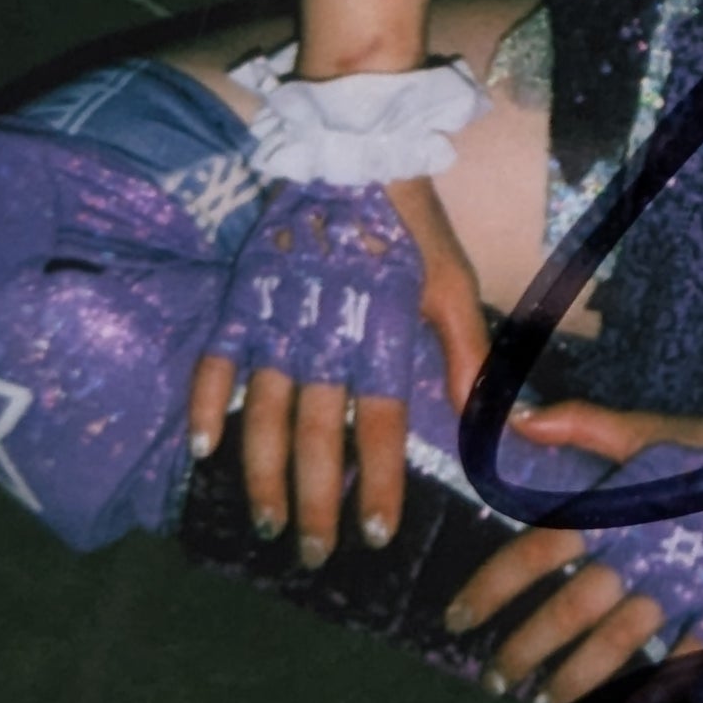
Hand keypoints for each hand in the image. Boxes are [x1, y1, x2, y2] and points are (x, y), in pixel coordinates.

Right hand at [187, 175, 488, 564]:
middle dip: (314, 501)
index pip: (377, 426)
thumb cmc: (408, 221)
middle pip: (313, 435)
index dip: (375, 483)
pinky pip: (216, 361)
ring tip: (265, 522)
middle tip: (314, 555)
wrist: (349, 147)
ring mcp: (276, 320)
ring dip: (260, 474)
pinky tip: (202, 451)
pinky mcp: (243, 297)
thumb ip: (467, 355)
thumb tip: (500, 422)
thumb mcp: (451, 281)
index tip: (375, 535)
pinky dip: (205, 405)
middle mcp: (323, 337)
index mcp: (378, 335)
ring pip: (261, 413)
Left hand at [446, 403, 702, 702]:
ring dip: (577, 676)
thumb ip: (581, 426)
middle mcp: (639, 552)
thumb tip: (518, 421)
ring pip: (619, 640)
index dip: (493, 587)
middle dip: (526, 647)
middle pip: (570, 609)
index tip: (458, 619)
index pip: (538, 552)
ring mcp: (683, 584)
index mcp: (614, 510)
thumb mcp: (643, 432)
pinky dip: (662, 689)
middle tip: (494, 680)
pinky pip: (690, 656)